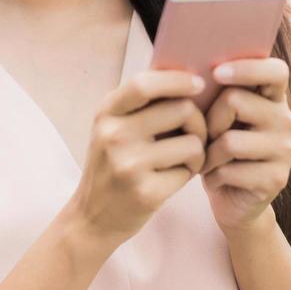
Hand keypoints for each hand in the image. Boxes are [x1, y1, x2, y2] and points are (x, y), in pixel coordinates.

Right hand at [68, 69, 207, 250]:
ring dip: (198, 151)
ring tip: (183, 159)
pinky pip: (189, 170)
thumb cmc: (112, 164)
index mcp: (106, 112)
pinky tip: (175, 177)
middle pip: (182, 110)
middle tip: (193, 134)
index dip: (178, 80)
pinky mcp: (146, 191)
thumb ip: (141, 103)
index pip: (146, 84)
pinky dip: (190, 173)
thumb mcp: (113, 127)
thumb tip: (187, 73)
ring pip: (193, 142)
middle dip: (198, 121)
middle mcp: (113, 134)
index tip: (198, 85)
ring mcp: (129, 164)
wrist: (92, 216)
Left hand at [200, 57, 290, 232]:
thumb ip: (212, 92)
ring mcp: (285, 150)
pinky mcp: (276, 179)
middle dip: (208, 121)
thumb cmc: (215, 150)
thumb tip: (183, 69)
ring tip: (207, 161)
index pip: (275, 70)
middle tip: (205, 138)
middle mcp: (285, 120)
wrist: (230, 200)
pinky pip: (230, 170)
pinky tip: (216, 179)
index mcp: (272, 99)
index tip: (217, 73)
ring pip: (229, 140)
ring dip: (208, 154)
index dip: (246, 67)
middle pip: (235, 100)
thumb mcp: (213, 118)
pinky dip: (213, 176)